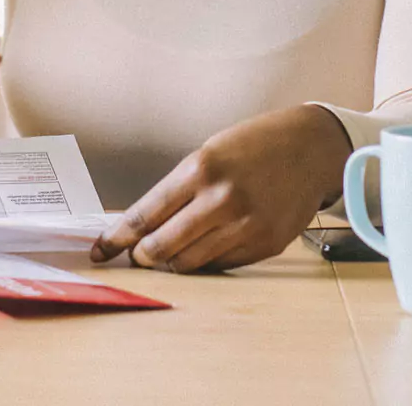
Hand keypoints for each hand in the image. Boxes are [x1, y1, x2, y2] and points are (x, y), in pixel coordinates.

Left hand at [91, 104, 353, 272]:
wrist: (311, 148)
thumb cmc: (253, 146)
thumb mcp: (208, 154)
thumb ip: (179, 190)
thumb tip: (145, 225)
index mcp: (199, 170)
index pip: (144, 215)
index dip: (116, 237)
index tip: (100, 250)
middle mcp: (221, 200)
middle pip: (162, 247)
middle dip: (141, 256)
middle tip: (135, 256)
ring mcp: (246, 226)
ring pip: (190, 263)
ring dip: (172, 262)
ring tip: (167, 253)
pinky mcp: (266, 245)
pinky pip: (222, 265)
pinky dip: (206, 262)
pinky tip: (204, 249)